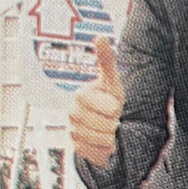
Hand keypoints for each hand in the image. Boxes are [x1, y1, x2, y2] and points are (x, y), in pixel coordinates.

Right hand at [68, 37, 123, 168]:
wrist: (101, 122)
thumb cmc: (107, 99)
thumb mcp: (111, 82)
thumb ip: (106, 60)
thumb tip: (100, 36)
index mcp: (80, 95)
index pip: (112, 109)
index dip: (116, 108)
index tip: (110, 103)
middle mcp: (71, 113)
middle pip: (108, 126)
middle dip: (113, 122)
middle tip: (107, 117)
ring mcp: (71, 131)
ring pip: (104, 140)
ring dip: (110, 136)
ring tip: (104, 127)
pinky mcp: (74, 147)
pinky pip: (98, 152)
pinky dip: (104, 149)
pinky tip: (99, 140)